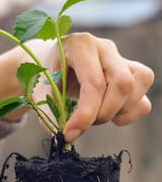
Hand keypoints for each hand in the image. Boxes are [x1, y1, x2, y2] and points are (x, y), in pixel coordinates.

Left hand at [0, 32, 153, 142]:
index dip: (85, 114)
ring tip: (95, 116)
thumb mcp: (39, 89)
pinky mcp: (130, 74)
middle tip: (83, 123)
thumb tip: (61, 136)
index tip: (69, 134)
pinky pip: (143, 98)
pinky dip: (129, 113)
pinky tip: (110, 115)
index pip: (93, 82)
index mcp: (81, 45)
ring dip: (118, 111)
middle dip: (104, 112)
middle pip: (123, 83)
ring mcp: (121, 59)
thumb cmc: (46, 73)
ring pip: (139, 85)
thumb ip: (48, 111)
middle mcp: (105, 48)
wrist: (53, 62)